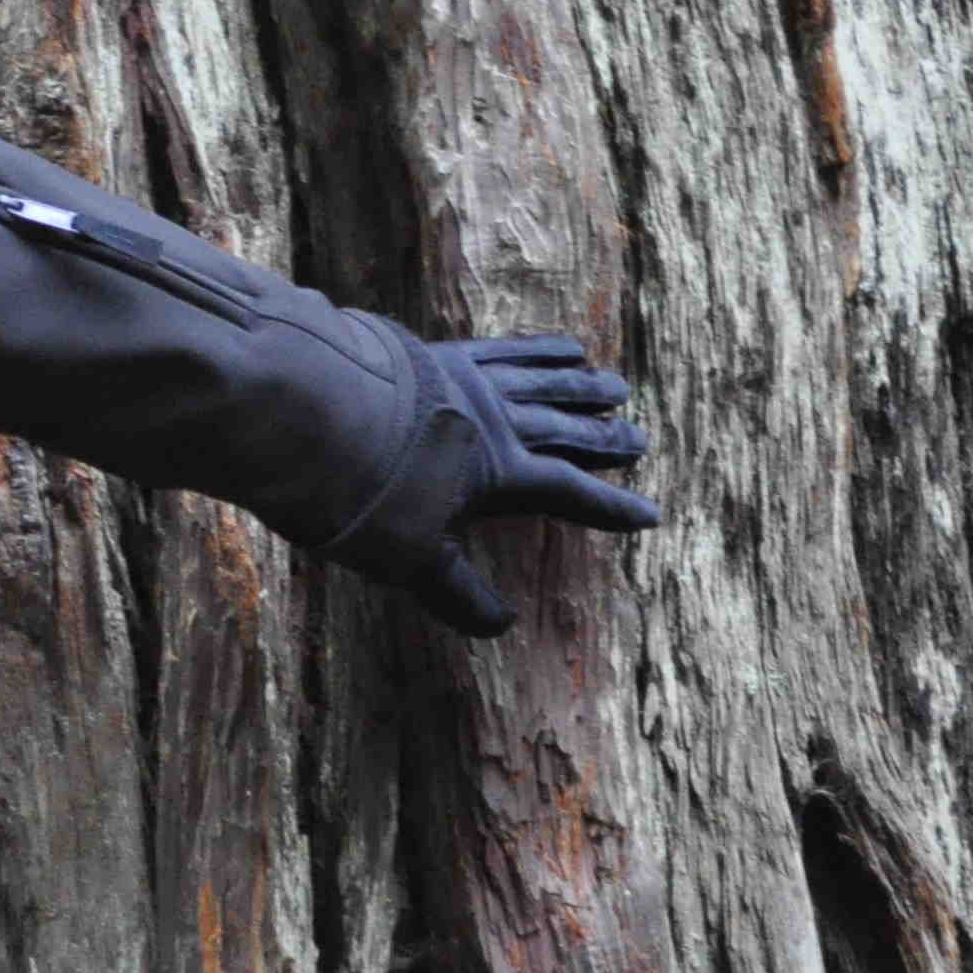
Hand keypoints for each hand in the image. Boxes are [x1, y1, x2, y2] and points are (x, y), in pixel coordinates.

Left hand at [359, 333, 660, 637]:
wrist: (322, 414)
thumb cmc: (366, 493)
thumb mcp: (411, 558)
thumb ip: (457, 592)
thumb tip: (500, 626)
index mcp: (500, 474)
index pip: (570, 494)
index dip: (611, 507)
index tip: (650, 515)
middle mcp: (498, 423)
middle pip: (566, 431)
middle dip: (606, 440)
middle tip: (642, 439)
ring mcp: (471, 382)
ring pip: (543, 384)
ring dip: (581, 387)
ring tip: (615, 385)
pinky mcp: (442, 352)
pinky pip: (506, 348)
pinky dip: (539, 349)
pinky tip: (564, 346)